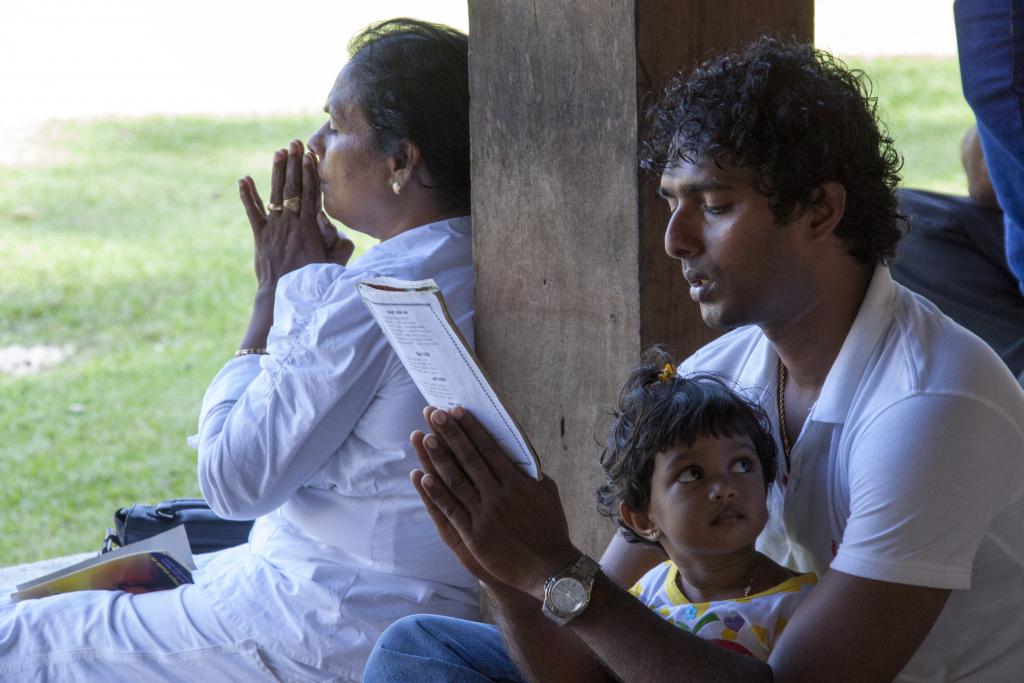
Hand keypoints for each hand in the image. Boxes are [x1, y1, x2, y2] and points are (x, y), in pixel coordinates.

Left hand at [238, 140, 354, 292]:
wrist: (282, 295)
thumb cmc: (312, 281)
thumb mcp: (334, 264)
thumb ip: (340, 245)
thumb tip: (336, 227)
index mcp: (309, 228)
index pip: (311, 193)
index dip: (310, 172)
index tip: (310, 155)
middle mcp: (291, 223)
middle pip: (293, 187)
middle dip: (294, 163)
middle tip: (295, 143)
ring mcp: (274, 227)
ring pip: (275, 193)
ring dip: (277, 171)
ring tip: (280, 152)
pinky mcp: (260, 236)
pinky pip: (253, 212)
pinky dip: (248, 195)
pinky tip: (243, 179)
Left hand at [412, 406, 580, 599]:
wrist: (550, 569)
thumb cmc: (551, 528)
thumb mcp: (547, 493)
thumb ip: (529, 472)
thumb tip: (516, 449)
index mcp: (518, 482)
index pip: (489, 447)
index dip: (470, 428)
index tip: (456, 410)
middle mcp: (500, 495)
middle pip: (469, 458)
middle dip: (450, 434)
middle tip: (433, 413)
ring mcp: (485, 515)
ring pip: (456, 480)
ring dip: (438, 458)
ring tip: (423, 438)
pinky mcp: (474, 535)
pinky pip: (451, 509)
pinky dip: (436, 492)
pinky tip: (423, 477)